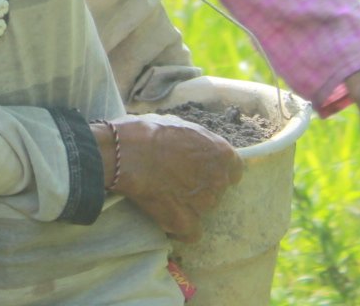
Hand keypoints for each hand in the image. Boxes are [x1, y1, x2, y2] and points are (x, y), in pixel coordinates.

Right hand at [95, 115, 244, 242]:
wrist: (126, 154)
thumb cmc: (148, 132)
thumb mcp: (180, 125)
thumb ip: (195, 141)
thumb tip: (192, 146)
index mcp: (221, 154)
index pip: (233, 170)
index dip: (216, 170)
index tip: (202, 170)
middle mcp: (219, 180)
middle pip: (217, 190)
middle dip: (201, 188)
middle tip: (178, 181)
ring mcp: (204, 204)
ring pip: (203, 210)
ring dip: (190, 207)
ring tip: (167, 198)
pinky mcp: (186, 223)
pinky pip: (191, 233)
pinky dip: (181, 229)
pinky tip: (167, 218)